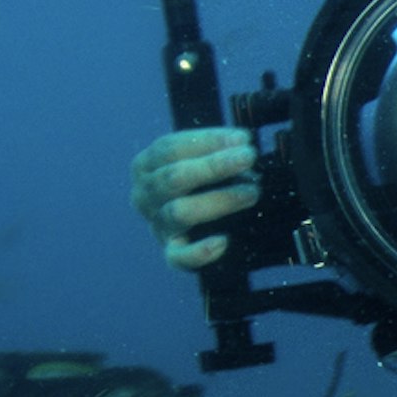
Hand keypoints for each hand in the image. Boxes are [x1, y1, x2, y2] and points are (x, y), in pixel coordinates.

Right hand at [128, 127, 261, 270]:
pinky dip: (200, 251)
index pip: (169, 148)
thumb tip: (243, 142)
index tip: (242, 139)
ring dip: (219, 199)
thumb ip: (213, 150)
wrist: (194, 223)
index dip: (208, 141)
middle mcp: (144, 196)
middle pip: (173, 177)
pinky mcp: (171, 253)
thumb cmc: (200, 182)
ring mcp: (157, 225)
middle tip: (248, 157)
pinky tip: (223, 242)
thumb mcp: (198, 161)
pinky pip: (180, 257)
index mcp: (145, 167)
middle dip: (215, 165)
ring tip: (252, 192)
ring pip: (179, 212)